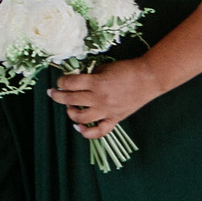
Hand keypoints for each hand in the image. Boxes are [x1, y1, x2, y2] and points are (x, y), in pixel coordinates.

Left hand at [48, 57, 163, 138]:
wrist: (148, 78)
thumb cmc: (126, 70)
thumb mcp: (104, 68)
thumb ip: (89, 76)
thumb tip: (75, 81)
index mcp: (97, 83)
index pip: (70, 83)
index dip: (61, 81)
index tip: (60, 81)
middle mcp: (100, 98)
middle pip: (70, 99)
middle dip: (57, 95)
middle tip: (52, 93)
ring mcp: (107, 110)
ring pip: (80, 117)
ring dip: (69, 112)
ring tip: (69, 106)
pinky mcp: (115, 119)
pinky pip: (99, 131)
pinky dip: (87, 132)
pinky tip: (79, 127)